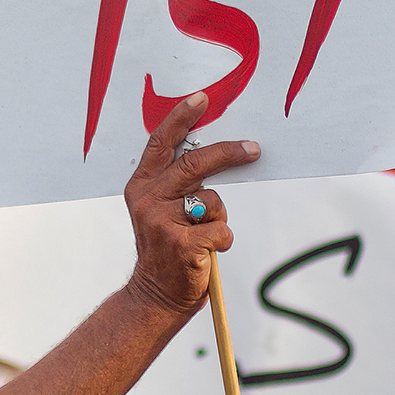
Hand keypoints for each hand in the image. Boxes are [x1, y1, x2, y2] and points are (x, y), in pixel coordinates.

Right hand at [123, 92, 259, 316]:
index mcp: (141, 186)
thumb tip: (213, 153)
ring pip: (213, 202)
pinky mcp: (181, 244)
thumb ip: (175, 183)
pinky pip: (221, 231)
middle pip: (195, 164)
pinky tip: (204, 254)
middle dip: (229, 153)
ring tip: (201, 238)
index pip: (160, 143)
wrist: (154, 295)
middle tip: (253, 149)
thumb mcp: (158, 209)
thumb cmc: (165, 248)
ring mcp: (162, 222)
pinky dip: (221, 243)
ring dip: (218, 220)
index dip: (181, 118)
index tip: (202, 99)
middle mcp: (147, 200)